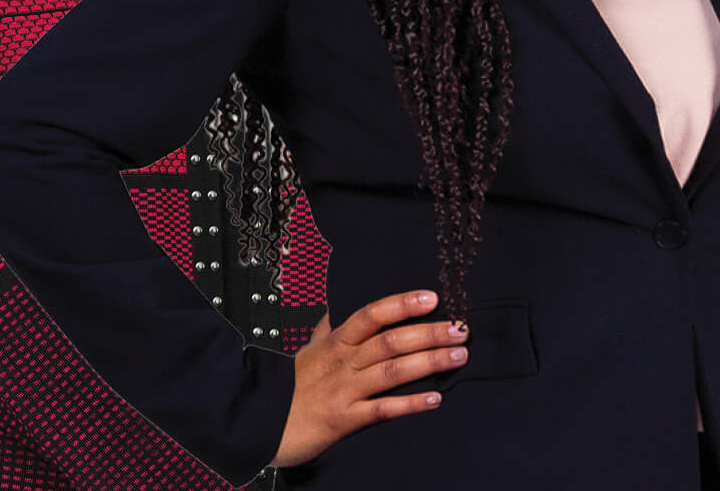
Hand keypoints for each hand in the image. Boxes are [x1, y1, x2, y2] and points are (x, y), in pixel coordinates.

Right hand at [271, 289, 465, 466]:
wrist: (258, 422)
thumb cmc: (285, 387)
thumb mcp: (305, 352)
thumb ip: (326, 332)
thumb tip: (335, 312)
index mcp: (335, 343)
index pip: (372, 315)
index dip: (402, 304)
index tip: (432, 297)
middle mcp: (342, 362)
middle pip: (390, 340)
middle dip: (429, 333)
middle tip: (461, 328)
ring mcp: (344, 390)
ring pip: (391, 371)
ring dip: (429, 362)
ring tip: (459, 355)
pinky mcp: (344, 419)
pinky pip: (382, 410)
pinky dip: (410, 404)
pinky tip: (435, 399)